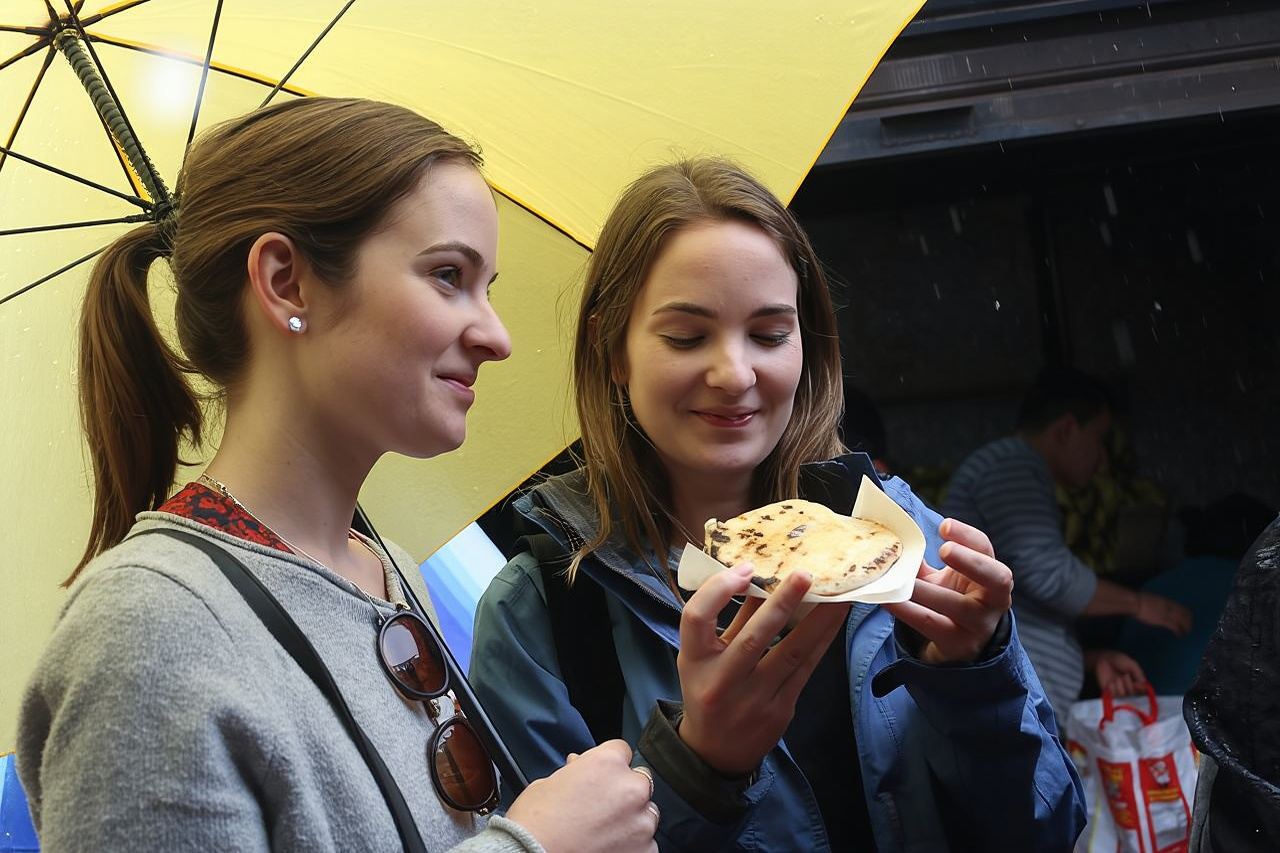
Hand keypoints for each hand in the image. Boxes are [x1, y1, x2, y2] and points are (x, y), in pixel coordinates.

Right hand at [506, 740, 656, 852]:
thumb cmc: (535, 823)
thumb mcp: (550, 782)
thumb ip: (576, 771)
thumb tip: (580, 766)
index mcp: (608, 763)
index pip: (622, 750)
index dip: (609, 763)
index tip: (602, 775)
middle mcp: (630, 788)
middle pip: (638, 781)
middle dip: (622, 791)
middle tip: (600, 807)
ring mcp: (641, 822)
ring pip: (646, 812)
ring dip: (631, 818)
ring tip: (603, 831)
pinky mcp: (645, 850)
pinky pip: (646, 842)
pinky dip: (632, 844)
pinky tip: (608, 846)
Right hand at [676, 562, 850, 775]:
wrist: (715, 752)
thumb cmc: (707, 690)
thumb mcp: (703, 657)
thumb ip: (730, 621)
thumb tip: (763, 576)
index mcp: (693, 660)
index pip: (696, 619)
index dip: (718, 590)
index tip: (746, 569)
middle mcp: (721, 681)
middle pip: (752, 638)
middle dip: (782, 603)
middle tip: (806, 574)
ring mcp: (753, 700)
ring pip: (790, 654)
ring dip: (817, 621)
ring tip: (838, 594)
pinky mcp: (780, 711)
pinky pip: (805, 670)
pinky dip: (821, 641)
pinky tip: (835, 620)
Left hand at [883, 518, 1012, 664]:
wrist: (959, 645)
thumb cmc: (951, 600)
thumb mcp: (943, 579)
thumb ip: (922, 562)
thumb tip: (892, 539)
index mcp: (990, 573)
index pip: (985, 549)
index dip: (967, 536)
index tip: (944, 526)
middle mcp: (994, 598)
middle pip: (996, 577)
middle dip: (971, 561)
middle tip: (944, 549)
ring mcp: (980, 624)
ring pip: (959, 606)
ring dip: (928, 591)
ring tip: (903, 581)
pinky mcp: (960, 644)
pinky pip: (934, 625)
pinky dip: (909, 612)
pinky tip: (889, 601)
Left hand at [1089, 649, 1147, 696]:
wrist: (1104, 659)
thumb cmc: (1119, 660)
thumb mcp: (1132, 665)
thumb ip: (1139, 674)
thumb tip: (1144, 686)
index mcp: (1136, 682)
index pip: (1143, 691)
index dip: (1141, 690)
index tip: (1138, 684)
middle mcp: (1128, 688)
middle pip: (1133, 694)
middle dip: (1129, 685)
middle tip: (1125, 675)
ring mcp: (1119, 690)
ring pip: (1123, 695)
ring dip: (1120, 685)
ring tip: (1117, 678)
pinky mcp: (1109, 692)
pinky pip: (1113, 695)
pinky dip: (1112, 688)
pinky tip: (1111, 682)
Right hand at [1134, 592, 1191, 636]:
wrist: (1136, 602)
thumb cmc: (1140, 600)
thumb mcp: (1154, 599)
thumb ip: (1160, 603)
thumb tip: (1161, 607)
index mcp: (1168, 602)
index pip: (1184, 608)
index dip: (1188, 615)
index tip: (1188, 620)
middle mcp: (1171, 607)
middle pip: (1186, 615)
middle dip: (1189, 623)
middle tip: (1188, 629)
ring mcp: (1168, 614)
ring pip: (1183, 621)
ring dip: (1186, 628)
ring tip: (1185, 634)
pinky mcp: (1163, 621)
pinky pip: (1175, 627)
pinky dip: (1179, 632)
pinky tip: (1179, 636)